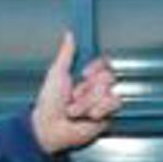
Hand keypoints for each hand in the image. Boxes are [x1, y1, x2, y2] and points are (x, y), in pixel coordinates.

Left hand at [31, 32, 121, 154]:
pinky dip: (97, 110)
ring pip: (109, 92)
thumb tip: (69, 34)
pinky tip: (87, 116)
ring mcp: (102, 102)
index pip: (104, 63)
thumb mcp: (57, 73)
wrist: (50, 126)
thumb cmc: (49, 102)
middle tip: (75, 96)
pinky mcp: (108, 116)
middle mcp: (95, 88)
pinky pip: (112, 105)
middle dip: (89, 88)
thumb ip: (66, 53)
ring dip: (89, 101)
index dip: (96, 67)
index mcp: (85, 77)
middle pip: (108, 77)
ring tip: (76, 109)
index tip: (84, 73)